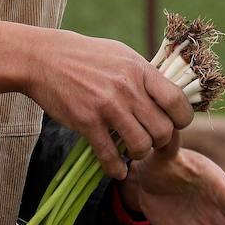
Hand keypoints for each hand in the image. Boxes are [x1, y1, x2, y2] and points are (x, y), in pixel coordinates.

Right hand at [0, 21, 193, 179]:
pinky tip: (116, 169)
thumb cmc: (85, 56)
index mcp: (140, 70)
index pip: (177, 102)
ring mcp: (108, 106)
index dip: (181, 120)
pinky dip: (116, 168)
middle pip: (163, 130)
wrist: (43, 58)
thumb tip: (167, 94)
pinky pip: (109, 155)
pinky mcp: (86, 121)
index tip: (173, 124)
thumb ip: (144, 76)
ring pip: (141, 146)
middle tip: (150, 140)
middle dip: (160, 141)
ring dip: (139, 154)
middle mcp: (128, 88)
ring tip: (132, 151)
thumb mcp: (121, 55)